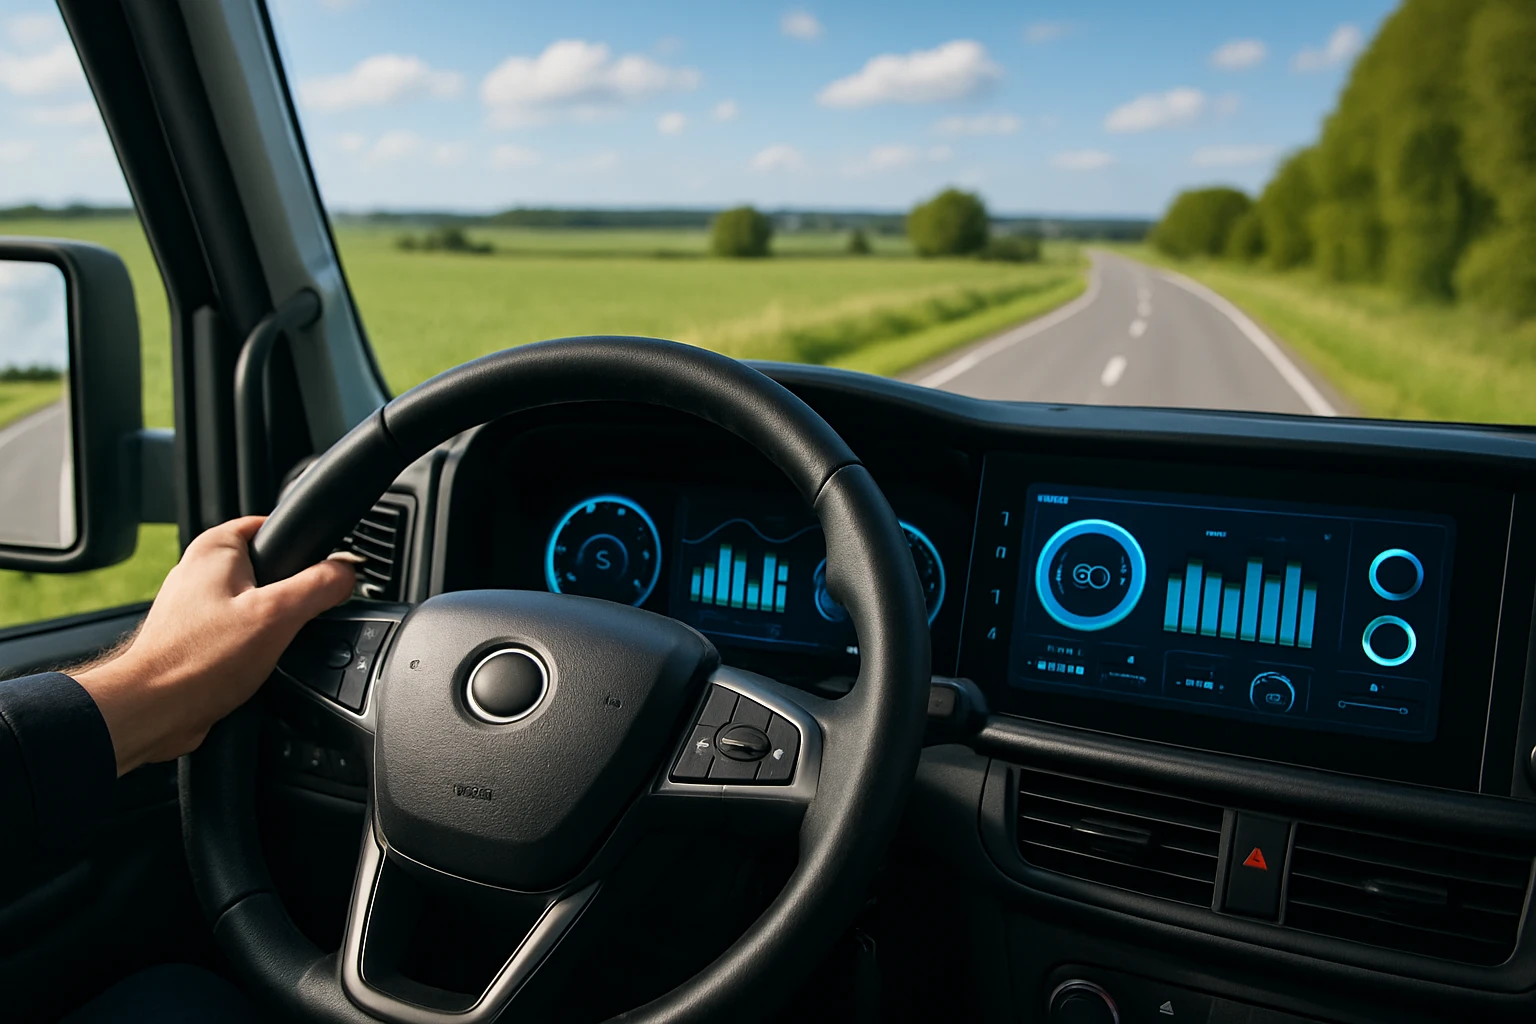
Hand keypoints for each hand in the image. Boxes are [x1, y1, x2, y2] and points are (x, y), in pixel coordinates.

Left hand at [74, 516, 357, 774]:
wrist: (155, 710)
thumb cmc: (198, 660)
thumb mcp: (279, 615)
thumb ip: (320, 586)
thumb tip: (347, 571)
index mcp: (215, 548)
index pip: (274, 526)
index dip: (306, 549)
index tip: (322, 575)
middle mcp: (199, 570)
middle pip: (270, 569)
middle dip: (290, 595)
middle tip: (294, 618)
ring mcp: (195, 605)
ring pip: (256, 604)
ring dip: (271, 625)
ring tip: (268, 646)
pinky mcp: (195, 637)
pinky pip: (239, 632)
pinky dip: (252, 646)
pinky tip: (253, 664)